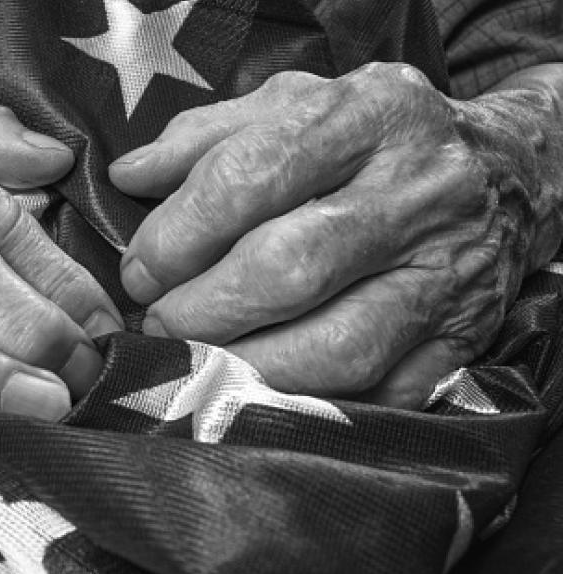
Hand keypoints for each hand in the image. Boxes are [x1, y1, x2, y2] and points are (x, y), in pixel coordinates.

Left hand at [110, 63, 562, 406]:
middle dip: (201, 309)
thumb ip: (206, 136)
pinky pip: (379, 392)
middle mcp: (416, 191)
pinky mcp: (462, 339)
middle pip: (288, 267)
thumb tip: (128, 176)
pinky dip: (309, 404)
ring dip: (246, 366)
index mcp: (367, 114)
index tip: (139, 270)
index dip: (176, 236)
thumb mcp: (296, 104)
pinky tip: (260, 390)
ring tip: (197, 359)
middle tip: (158, 321)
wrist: (509, 173)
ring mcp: (445, 273)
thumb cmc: (374, 139)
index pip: (249, 178)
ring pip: (336, 346)